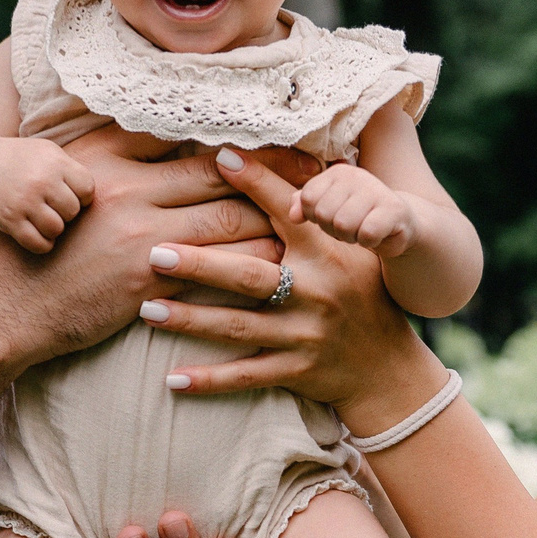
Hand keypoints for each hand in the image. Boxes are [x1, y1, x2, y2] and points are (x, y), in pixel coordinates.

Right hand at [0, 128, 276, 369]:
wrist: (0, 305)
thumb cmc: (27, 243)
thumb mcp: (58, 179)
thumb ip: (107, 154)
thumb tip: (154, 135)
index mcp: (104, 154)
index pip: (184, 131)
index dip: (233, 133)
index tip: (271, 132)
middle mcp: (126, 187)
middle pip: (219, 170)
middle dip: (270, 171)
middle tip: (311, 169)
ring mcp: (140, 235)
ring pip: (230, 217)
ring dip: (272, 219)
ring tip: (303, 217)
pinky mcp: (149, 282)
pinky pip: (219, 269)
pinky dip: (256, 263)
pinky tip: (280, 263)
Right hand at [0, 136, 95, 253]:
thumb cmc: (25, 161)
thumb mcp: (50, 152)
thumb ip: (74, 170)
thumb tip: (106, 196)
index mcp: (54, 161)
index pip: (87, 189)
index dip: (82, 196)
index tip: (71, 194)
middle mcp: (40, 180)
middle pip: (73, 211)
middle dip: (66, 212)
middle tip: (54, 207)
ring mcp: (23, 201)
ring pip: (56, 229)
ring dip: (54, 228)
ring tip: (45, 219)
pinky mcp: (10, 220)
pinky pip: (37, 244)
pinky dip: (42, 244)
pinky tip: (38, 234)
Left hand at [137, 149, 448, 429]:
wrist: (389, 369)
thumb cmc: (363, 295)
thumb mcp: (353, 250)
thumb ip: (318, 217)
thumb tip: (286, 165)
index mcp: (325, 254)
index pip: (286, 211)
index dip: (256, 183)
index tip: (219, 158)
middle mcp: (315, 293)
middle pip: (249, 275)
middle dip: (200, 263)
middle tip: (154, 251)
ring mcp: (304, 336)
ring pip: (239, 326)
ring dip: (191, 320)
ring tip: (147, 309)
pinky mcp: (296, 372)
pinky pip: (247, 377)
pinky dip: (210, 380)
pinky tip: (172, 379)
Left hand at [293, 162, 416, 255]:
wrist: (397, 224)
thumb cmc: (356, 216)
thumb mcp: (327, 209)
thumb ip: (305, 206)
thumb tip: (293, 216)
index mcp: (336, 173)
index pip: (308, 200)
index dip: (315, 217)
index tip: (332, 217)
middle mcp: (356, 176)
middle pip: (323, 214)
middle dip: (333, 230)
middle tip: (349, 227)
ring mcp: (376, 190)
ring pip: (343, 225)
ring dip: (351, 237)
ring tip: (361, 231)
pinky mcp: (394, 209)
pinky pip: (367, 233)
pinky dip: (368, 242)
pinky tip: (376, 236)